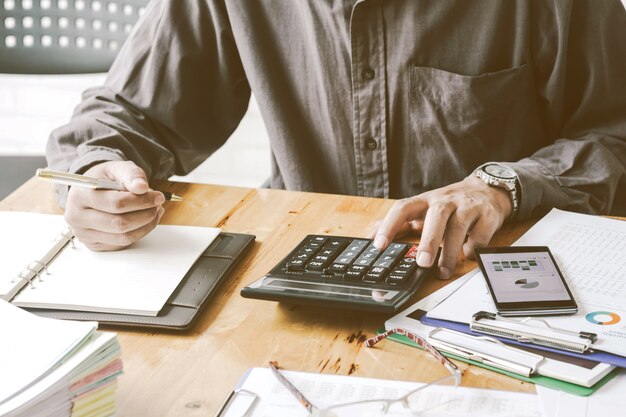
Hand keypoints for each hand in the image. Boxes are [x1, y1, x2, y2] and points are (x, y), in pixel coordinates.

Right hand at [64, 161, 164, 250]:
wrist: (91, 190)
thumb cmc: (105, 179)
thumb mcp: (117, 169)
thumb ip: (131, 174)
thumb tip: (142, 187)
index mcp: (80, 196)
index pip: (116, 204)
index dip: (142, 201)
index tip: (158, 196)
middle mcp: (77, 217)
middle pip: (120, 224)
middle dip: (146, 214)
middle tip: (157, 205)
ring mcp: (84, 234)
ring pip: (123, 237)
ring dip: (146, 225)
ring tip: (155, 211)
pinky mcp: (94, 245)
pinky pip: (122, 244)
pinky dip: (140, 233)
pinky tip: (145, 221)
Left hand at [372, 176, 512, 278]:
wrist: (487, 190)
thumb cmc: (450, 204)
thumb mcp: (423, 208)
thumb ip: (399, 222)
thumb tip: (369, 234)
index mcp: (425, 201)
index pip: (403, 208)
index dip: (389, 226)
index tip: (379, 245)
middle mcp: (445, 201)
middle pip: (436, 216)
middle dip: (429, 241)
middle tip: (422, 262)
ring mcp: (467, 207)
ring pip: (458, 228)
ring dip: (450, 252)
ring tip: (443, 271)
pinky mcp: (487, 216)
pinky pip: (480, 235)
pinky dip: (473, 248)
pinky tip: (467, 255)